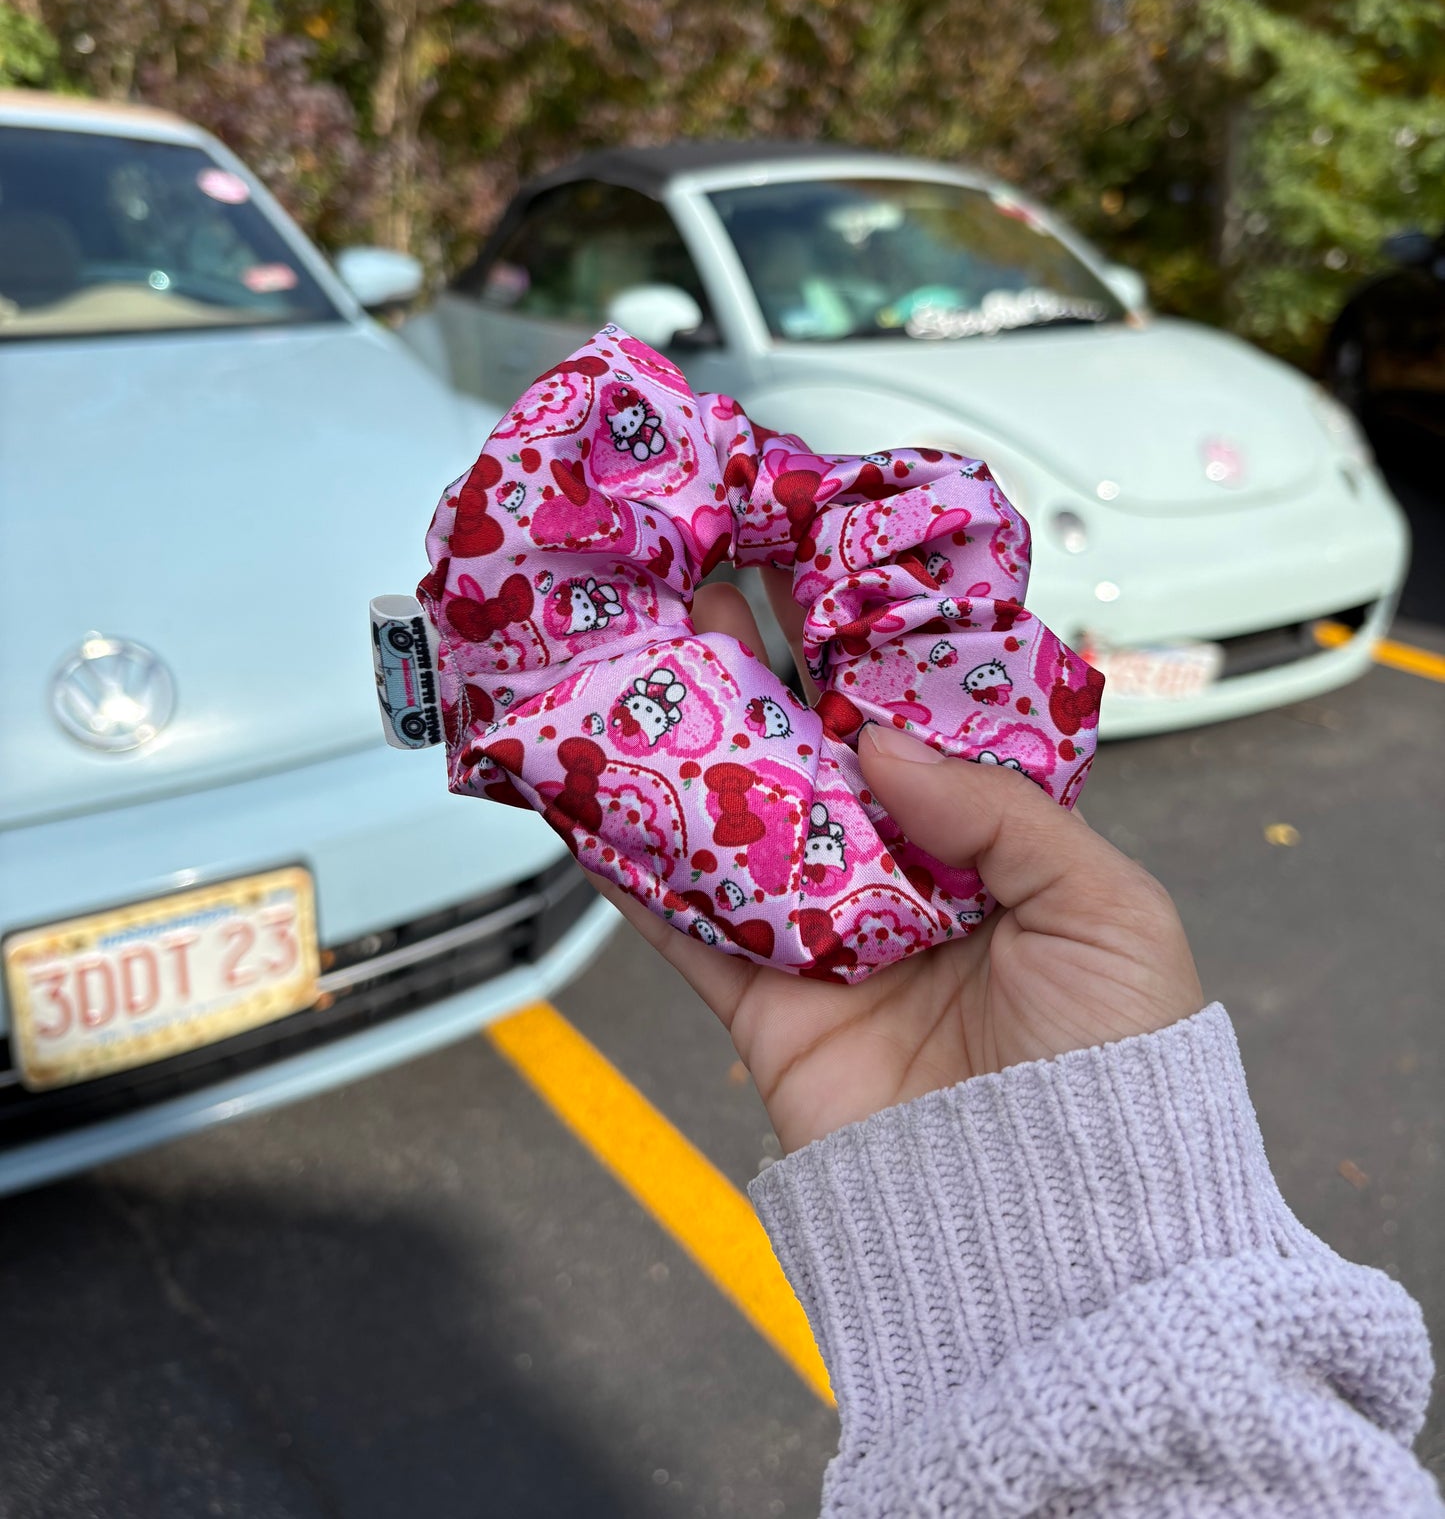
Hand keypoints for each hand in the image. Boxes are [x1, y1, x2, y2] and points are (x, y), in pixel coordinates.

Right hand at [586, 576, 1203, 1154]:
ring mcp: (828, 944)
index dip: (869, 657)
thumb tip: (877, 740)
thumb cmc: (1117, 1072)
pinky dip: (631, 867)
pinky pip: (685, 927)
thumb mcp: (1106, 910)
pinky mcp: (765, 1009)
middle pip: (814, 759)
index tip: (823, 574)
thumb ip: (998, 808)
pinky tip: (589, 796)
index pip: (918, 731)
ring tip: (641, 657)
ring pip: (739, 823)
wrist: (1057, 1239)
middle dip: (765, 674)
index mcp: (994, 852)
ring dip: (686, 743)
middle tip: (710, 585)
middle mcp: (904, 886)